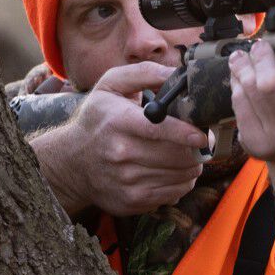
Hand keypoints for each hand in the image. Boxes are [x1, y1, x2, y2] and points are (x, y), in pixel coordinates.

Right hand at [30, 62, 207, 215]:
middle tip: (199, 140)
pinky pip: (175, 193)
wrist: (71, 162)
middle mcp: (121, 153)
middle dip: (196, 149)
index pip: (158, 130)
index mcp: (118, 122)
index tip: (203, 136)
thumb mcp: (111, 86)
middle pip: (177, 156)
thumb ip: (145, 73)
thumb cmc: (98, 119)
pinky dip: (182, 182)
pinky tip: (173, 170)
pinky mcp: (132, 200)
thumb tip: (178, 74)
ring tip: (185, 154)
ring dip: (192, 165)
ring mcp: (126, 180)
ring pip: (181, 176)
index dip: (186, 134)